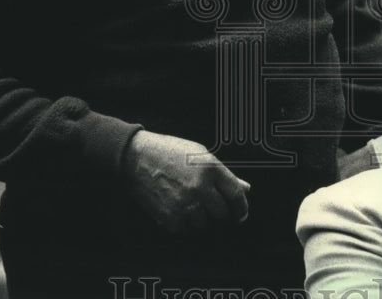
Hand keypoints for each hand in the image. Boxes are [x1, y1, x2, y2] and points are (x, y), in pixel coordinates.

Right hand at [122, 131, 250, 233]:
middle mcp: (200, 187)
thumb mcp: (200, 154)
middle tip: (216, 210)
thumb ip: (224, 174)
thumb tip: (244, 188)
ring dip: (204, 220)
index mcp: (210, 168)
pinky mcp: (170, 217)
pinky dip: (187, 225)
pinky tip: (182, 211)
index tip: (241, 214)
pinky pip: (188, 230)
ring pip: (206, 225)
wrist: (137, 157)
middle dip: (223, 215)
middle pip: (223, 214)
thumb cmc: (168, 152)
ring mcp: (185, 204)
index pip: (236, 195)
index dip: (242, 208)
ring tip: (194, 207)